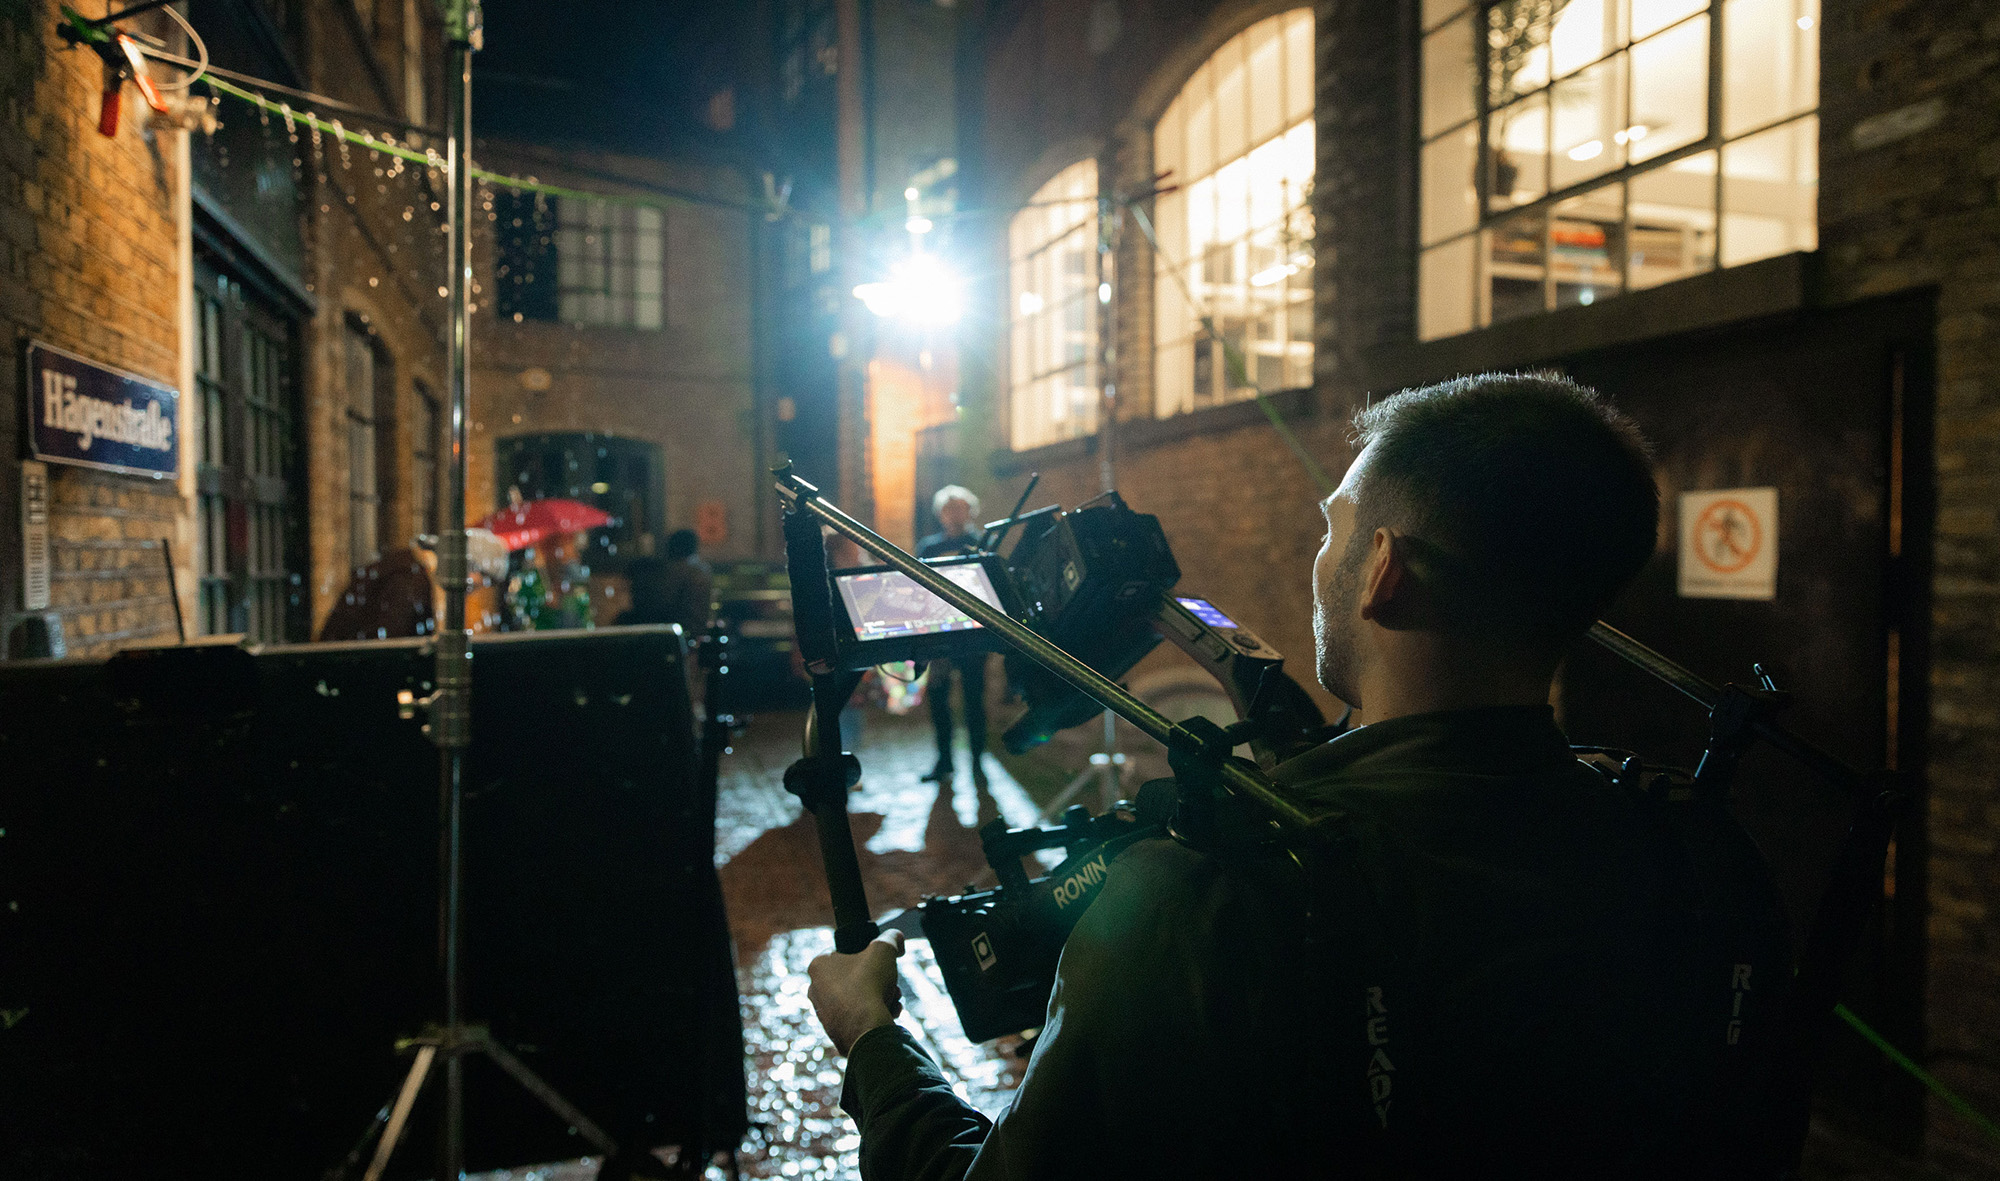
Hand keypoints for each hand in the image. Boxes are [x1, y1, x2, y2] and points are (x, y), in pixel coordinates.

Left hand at [807, 929, 905, 1055]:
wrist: (865, 1029)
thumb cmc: (868, 985)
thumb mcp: (884, 950)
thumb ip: (891, 938)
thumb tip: (896, 937)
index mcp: (819, 966)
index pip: (842, 951)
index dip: (866, 954)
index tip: (880, 961)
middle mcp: (815, 989)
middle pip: (854, 977)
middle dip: (878, 980)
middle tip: (893, 984)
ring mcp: (823, 1012)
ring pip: (857, 998)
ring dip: (879, 997)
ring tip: (894, 1000)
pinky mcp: (834, 1030)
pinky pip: (856, 1017)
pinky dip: (872, 1014)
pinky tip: (888, 1014)